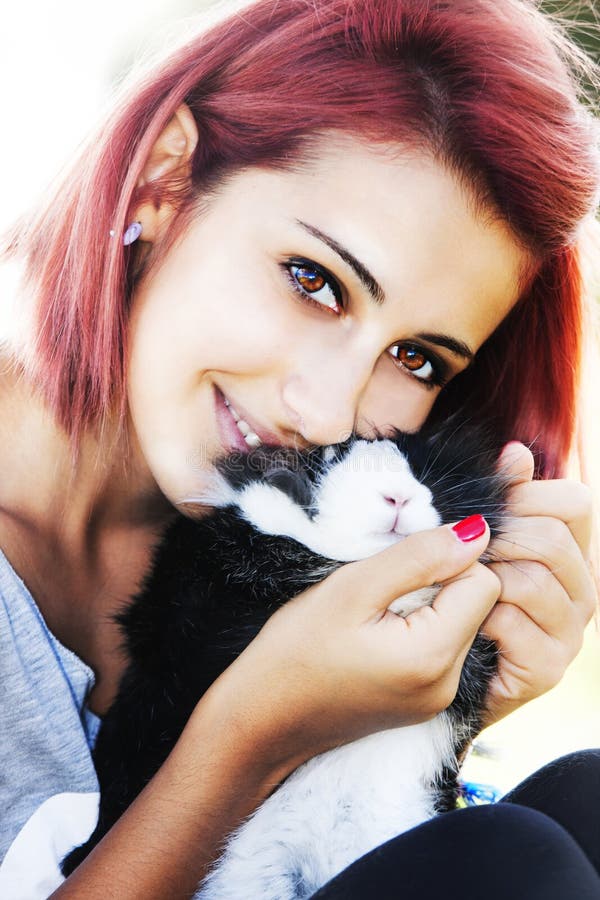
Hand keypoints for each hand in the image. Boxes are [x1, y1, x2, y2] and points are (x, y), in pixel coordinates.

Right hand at [201, 519, 499, 777]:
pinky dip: (415, 630)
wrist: (259, 721)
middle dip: (435, 583)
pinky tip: (373, 636)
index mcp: (433, 657)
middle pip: (475, 605)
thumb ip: (419, 557)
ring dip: (424, 605)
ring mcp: (436, 700)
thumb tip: (476, 531)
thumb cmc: (292, 651)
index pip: (483, 582)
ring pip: (458, 623)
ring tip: (372, 616)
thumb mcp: (351, 587)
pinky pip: (440, 648)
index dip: (443, 560)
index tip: (395, 569)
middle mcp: (447, 686)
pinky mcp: (422, 705)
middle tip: (378, 592)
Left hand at [482, 442, 596, 726]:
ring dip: (485, 580)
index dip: (526, 495)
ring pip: (532, 580)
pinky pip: (513, 623)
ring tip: (460, 588)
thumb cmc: (454, 591)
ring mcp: (569, 631)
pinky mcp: (547, 669)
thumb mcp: (473, 538)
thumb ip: (500, 495)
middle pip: (553, 538)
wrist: (430, 671)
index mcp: (570, 550)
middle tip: (463, 553)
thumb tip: (515, 451)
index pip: (574, 502)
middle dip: (499, 539)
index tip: (486, 506)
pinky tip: (466, 624)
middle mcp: (581, 588)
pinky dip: (480, 618)